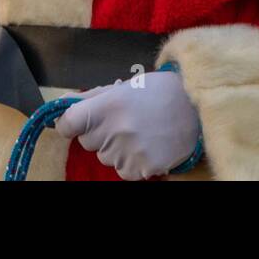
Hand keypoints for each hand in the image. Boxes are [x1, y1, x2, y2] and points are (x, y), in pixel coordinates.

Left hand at [54, 70, 200, 180]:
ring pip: (104, 157)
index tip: (73, 124)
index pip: (70, 123)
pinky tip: (145, 146)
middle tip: (119, 122)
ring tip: (137, 133)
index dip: (67, 124)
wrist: (195, 108)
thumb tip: (63, 105)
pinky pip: (122, 171)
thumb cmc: (156, 92)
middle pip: (87, 142)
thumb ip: (91, 97)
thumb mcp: (123, 87)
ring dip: (114, 148)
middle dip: (97, 133)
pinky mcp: (143, 169)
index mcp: (109, 105)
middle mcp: (117, 130)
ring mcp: (130, 151)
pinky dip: (129, 162)